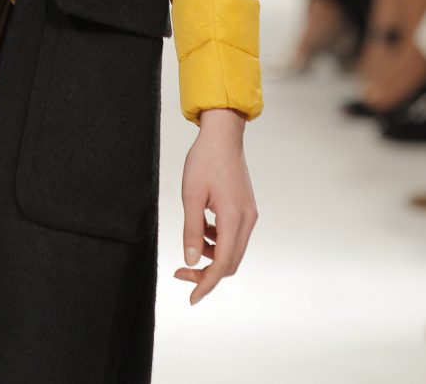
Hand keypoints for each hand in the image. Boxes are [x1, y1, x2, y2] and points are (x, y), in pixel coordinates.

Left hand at [175, 107, 257, 304]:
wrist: (222, 135)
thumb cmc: (205, 160)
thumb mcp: (191, 195)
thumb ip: (192, 230)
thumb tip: (190, 260)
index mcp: (234, 217)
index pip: (223, 264)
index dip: (207, 283)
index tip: (192, 297)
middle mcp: (247, 220)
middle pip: (230, 262)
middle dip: (207, 273)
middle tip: (181, 272)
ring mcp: (249, 214)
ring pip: (233, 250)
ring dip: (212, 256)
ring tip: (191, 245)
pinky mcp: (247, 209)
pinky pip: (234, 236)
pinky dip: (217, 242)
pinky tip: (202, 230)